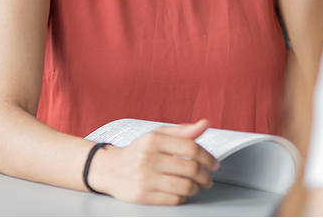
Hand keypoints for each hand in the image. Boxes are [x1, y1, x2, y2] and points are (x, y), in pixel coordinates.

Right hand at [88, 119, 219, 204]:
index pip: (191, 147)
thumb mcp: (157, 135)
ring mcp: (145, 178)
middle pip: (190, 168)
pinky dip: (183, 197)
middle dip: (205, 176)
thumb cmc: (138, 152)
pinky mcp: (142, 196)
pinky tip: (183, 193)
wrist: (108, 169)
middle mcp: (149, 158)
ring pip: (184, 186)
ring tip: (198, 186)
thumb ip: (182, 131)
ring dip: (197, 188)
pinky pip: (173, 199)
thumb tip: (205, 124)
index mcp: (154, 140)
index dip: (208, 157)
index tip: (214, 164)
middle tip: (208, 178)